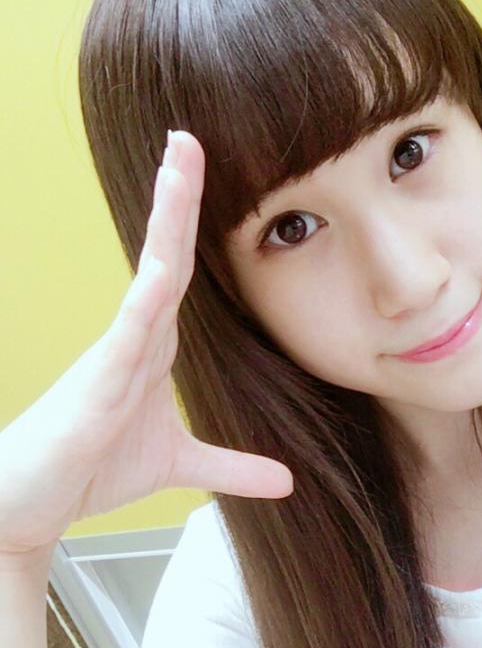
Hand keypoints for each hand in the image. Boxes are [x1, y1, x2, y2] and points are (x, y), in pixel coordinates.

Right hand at [0, 131, 292, 557]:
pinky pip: (124, 336)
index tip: (203, 171)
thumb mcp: (178, 464)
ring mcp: (112, 358)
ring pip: (148, 278)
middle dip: (178, 197)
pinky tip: (161, 270)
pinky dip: (144, 304)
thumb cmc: (90, 469)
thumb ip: (231, 466)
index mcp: (153, 344)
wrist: (28, 509)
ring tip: (177, 165)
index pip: (179, 271)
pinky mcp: (93, 390)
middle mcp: (134, 338)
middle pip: (165, 255)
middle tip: (187, 138)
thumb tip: (287, 480)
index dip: (193, 223)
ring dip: (165, 223)